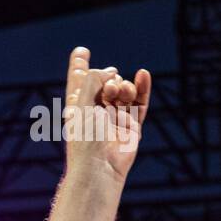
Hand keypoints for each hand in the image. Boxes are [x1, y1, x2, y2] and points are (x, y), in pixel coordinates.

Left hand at [63, 46, 151, 181]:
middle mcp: (95, 113)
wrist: (100, 168)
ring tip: (121, 91)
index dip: (79, 67)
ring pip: (124, 92)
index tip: (81, 52)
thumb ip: (94, 79)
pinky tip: (142, 74)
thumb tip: (113, 74)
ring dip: (124, 86)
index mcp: (77, 109)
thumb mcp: (83, 103)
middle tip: (109, 87)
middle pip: (105, 84)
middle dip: (108, 79)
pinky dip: (142, 88)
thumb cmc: (85, 139)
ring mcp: (114, 120)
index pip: (78, 83)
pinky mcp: (132, 127)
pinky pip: (140, 103)